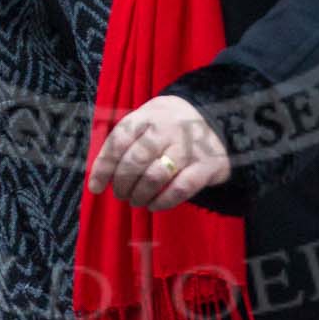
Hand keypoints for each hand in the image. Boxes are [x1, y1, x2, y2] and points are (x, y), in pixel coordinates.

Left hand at [87, 95, 230, 210]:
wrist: (222, 121)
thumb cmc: (174, 124)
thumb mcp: (151, 117)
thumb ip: (127, 137)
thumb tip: (99, 172)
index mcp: (149, 114)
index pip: (119, 140)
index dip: (104, 167)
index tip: (96, 187)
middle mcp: (168, 128)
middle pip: (135, 160)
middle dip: (122, 183)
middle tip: (120, 194)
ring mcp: (189, 147)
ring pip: (155, 177)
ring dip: (140, 195)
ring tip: (136, 200)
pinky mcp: (206, 166)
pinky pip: (180, 189)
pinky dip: (162, 202)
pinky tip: (154, 205)